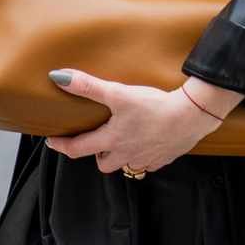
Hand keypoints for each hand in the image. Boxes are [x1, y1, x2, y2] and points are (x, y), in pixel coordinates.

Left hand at [44, 68, 234, 172]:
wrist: (191, 115)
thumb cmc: (155, 106)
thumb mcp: (118, 93)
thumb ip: (88, 86)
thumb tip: (59, 78)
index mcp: (112, 140)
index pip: (78, 149)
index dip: (62, 145)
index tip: (53, 141)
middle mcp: (127, 154)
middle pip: (103, 164)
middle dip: (96, 154)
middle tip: (95, 140)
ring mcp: (146, 159)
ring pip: (126, 166)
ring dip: (120, 157)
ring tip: (121, 142)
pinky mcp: (164, 158)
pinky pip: (149, 163)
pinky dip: (143, 156)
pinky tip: (146, 142)